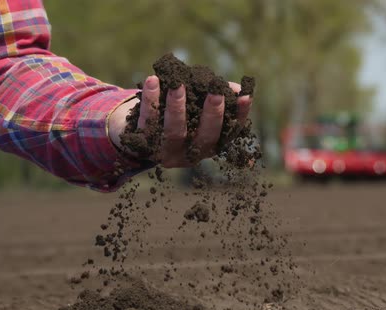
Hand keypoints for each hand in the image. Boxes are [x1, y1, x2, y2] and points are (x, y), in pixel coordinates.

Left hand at [109, 75, 251, 166]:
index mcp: (210, 145)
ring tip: (177, 83)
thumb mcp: (199, 107)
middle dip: (212, 114)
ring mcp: (167, 152)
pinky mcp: (143, 144)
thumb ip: (217, 97)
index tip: (246, 96)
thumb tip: (238, 89)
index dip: (240, 115)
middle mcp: (192, 154)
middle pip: (205, 137)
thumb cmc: (179, 116)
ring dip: (177, 107)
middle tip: (216, 91)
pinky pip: (147, 121)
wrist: (138, 136)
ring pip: (174, 131)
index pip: (230, 131)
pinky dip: (150, 100)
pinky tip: (153, 80)